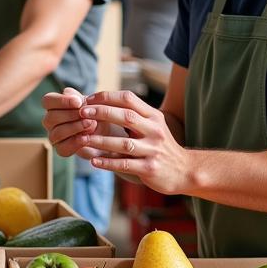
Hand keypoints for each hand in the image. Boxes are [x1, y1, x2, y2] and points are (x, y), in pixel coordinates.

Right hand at [42, 86, 122, 157]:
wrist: (106, 129)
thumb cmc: (94, 111)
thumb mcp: (88, 101)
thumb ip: (77, 97)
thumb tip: (68, 93)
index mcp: (53, 106)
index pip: (47, 101)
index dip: (61, 101)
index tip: (79, 102)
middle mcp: (50, 121)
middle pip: (50, 118)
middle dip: (70, 115)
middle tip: (86, 114)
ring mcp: (54, 136)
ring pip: (56, 133)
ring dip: (74, 128)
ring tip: (90, 124)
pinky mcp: (61, 149)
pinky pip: (62, 148)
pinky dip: (75, 143)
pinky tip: (86, 138)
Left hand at [72, 90, 191, 194]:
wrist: (185, 170)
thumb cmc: (160, 146)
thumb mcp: (152, 126)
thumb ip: (133, 115)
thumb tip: (103, 103)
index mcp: (153, 116)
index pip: (129, 99)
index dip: (107, 97)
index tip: (88, 99)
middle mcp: (154, 130)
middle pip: (126, 116)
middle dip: (101, 113)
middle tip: (82, 113)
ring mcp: (153, 150)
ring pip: (123, 143)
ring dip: (100, 140)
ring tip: (82, 139)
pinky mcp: (150, 168)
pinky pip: (125, 164)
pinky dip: (108, 162)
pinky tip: (94, 161)